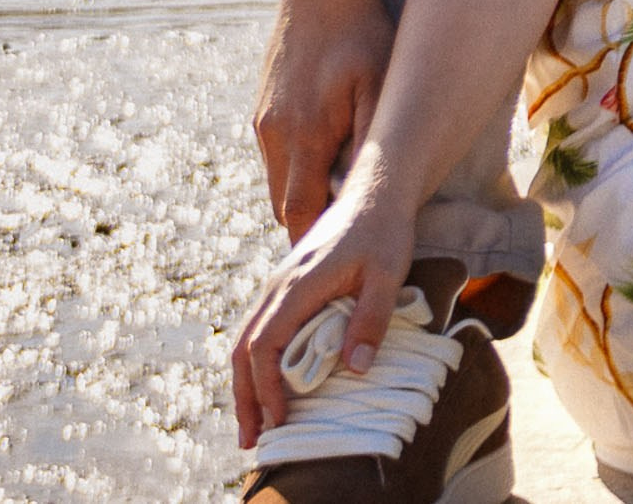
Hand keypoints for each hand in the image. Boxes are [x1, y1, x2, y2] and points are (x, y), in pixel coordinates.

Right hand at [230, 172, 415, 445]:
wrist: (374, 193)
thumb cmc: (385, 232)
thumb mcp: (388, 273)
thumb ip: (371, 317)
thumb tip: (354, 367)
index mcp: (297, 285)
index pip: (266, 346)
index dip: (268, 387)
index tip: (280, 420)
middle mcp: (277, 287)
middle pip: (244, 349)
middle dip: (245, 396)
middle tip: (251, 439)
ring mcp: (277, 286)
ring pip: (246, 341)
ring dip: (245, 383)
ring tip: (254, 424)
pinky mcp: (284, 287)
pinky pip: (258, 330)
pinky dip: (254, 364)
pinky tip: (266, 386)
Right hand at [253, 0, 394, 241]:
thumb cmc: (362, 34)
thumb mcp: (379, 86)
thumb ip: (373, 140)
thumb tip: (372, 191)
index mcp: (303, 136)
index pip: (301, 215)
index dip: (317, 244)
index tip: (339, 264)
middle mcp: (274, 134)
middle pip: (286, 207)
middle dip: (311, 230)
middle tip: (344, 249)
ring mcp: (264, 121)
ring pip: (279, 182)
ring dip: (305, 198)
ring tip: (340, 215)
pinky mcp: (263, 108)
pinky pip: (277, 156)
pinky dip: (298, 170)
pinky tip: (328, 166)